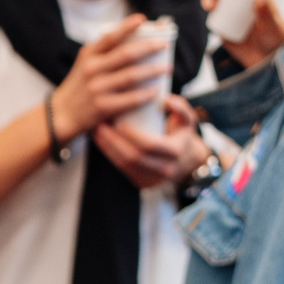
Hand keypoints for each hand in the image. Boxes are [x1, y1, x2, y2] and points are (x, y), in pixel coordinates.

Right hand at [49, 16, 174, 139]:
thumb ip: (103, 53)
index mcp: (88, 55)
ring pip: (132, 75)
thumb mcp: (85, 64)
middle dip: (149, 47)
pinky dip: (146, 93)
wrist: (60, 115)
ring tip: (167, 68)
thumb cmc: (79, 87)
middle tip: (164, 44)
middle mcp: (92, 69)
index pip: (110, 37)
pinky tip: (157, 90)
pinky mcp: (103, 106)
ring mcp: (97, 88)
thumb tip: (136, 43)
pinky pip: (131, 98)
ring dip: (153, 70)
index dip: (127, 27)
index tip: (142, 19)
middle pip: (127, 54)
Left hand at [92, 94, 210, 188]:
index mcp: (176, 152)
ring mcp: (153, 179)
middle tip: (101, 126)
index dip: (132, 136)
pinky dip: (110, 155)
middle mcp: (165, 169)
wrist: (184, 158)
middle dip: (114, 142)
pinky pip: (122, 169)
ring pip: (125, 165)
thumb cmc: (181, 133)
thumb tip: (166, 100)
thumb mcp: (187, 119)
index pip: (150, 145)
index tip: (120, 123)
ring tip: (97, 132)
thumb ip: (181, 107)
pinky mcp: (142, 182)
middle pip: (134, 157)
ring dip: (108, 149)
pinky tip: (101, 142)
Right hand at [202, 0, 283, 69]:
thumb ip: (268, 14)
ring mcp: (230, 12)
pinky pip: (212, 15)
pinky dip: (208, 9)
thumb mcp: (274, 26)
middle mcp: (239, 0)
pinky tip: (207, 8)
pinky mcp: (223, 25)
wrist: (266, 59)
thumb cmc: (274, 38)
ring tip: (210, 4)